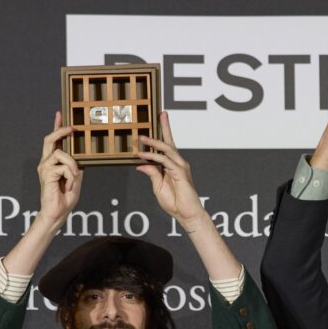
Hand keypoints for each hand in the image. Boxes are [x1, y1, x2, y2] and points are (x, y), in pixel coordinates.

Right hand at [36, 111, 82, 225]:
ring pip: (61, 153)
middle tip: (71, 128)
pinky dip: (70, 176)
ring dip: (72, 165)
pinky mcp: (46, 173)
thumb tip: (83, 155)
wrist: (58, 212)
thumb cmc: (65, 198)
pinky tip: (68, 186)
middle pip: (50, 139)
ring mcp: (45, 167)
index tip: (60, 114)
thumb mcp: (76, 178)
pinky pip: (63, 167)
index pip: (54, 141)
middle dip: (60, 130)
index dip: (57, 127)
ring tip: (74, 178)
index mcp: (53, 163)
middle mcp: (46, 162)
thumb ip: (77, 166)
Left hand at [136, 112, 204, 228]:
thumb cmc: (174, 203)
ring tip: (141, 138)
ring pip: (167, 149)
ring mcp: (180, 167)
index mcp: (172, 166)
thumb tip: (141, 164)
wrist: (186, 214)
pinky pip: (165, 162)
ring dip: (153, 143)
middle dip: (166, 127)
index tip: (160, 119)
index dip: (164, 132)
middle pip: (170, 142)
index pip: (167, 146)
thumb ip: (152, 174)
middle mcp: (178, 163)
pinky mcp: (180, 173)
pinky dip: (154, 158)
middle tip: (160, 114)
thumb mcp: (158, 187)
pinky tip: (143, 156)